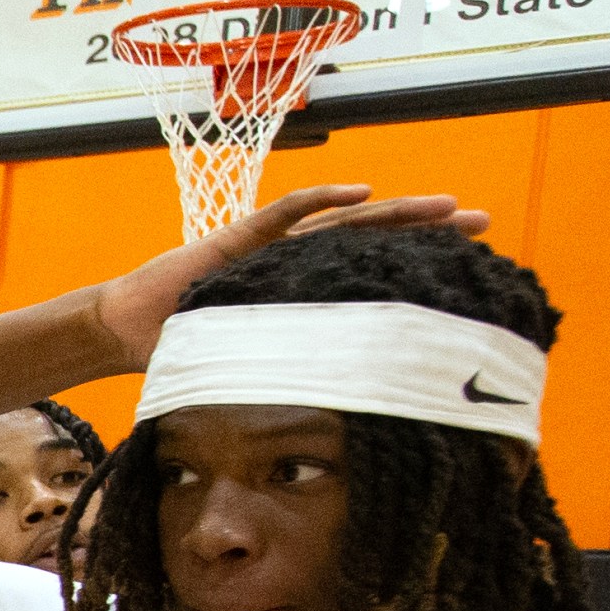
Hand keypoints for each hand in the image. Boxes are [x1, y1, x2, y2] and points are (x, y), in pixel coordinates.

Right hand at [85, 184, 487, 372]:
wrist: (127, 329)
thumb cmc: (185, 351)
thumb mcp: (256, 368)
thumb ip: (294, 377)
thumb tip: (344, 418)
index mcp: (304, 290)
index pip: (373, 269)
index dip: (418, 262)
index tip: (469, 265)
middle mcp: (296, 260)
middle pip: (375, 237)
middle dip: (430, 228)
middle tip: (482, 223)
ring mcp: (270, 245)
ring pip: (345, 221)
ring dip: (396, 212)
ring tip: (444, 206)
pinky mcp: (237, 238)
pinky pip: (285, 213)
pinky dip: (321, 200)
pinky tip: (359, 192)